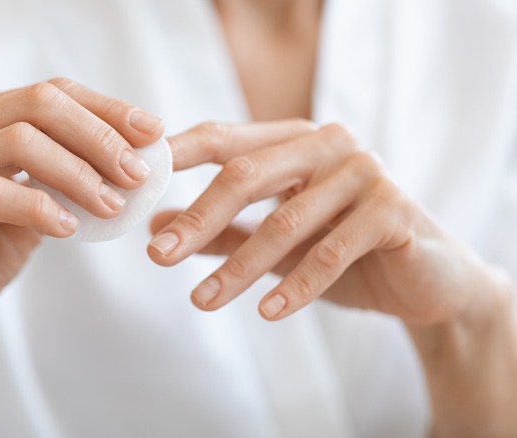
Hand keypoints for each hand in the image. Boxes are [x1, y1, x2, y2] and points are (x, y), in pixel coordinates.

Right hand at [0, 78, 162, 349]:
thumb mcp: (31, 205)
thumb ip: (65, 177)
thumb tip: (133, 161)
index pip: (50, 93)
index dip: (106, 108)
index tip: (152, 132)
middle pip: (38, 104)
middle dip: (99, 136)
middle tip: (137, 173)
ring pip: (18, 141)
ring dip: (79, 173)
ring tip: (113, 206)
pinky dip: (41, 207)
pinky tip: (69, 228)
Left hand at [148, 121, 506, 325]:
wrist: (426, 280)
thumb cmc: (343, 252)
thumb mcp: (273, 241)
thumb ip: (219, 230)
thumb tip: (154, 227)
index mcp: (292, 140)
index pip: (221, 139)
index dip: (175, 156)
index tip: (133, 182)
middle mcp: (327, 144)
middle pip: (244, 174)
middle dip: (196, 219)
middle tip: (156, 257)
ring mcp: (364, 172)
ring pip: (284, 221)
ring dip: (238, 267)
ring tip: (202, 302)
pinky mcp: (394, 209)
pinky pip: (333, 251)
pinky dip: (296, 285)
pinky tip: (267, 312)